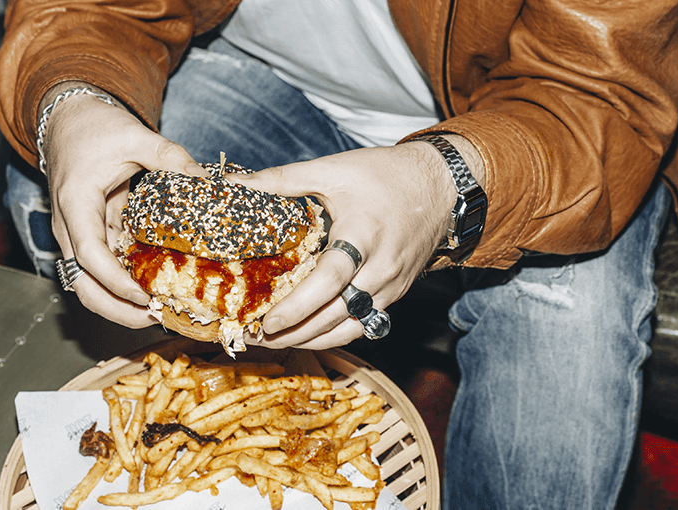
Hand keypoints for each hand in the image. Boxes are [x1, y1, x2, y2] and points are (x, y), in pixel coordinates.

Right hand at [41, 83, 205, 326]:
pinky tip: (157, 291)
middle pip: (82, 286)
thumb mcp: (134, 136)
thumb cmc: (94, 126)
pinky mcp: (92, 237)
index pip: (90, 257)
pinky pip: (104, 271)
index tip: (145, 296)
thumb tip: (209, 182)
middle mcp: (70, 228)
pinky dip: (125, 286)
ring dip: (121, 304)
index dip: (116, 283)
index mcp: (76, 205)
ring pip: (90, 285)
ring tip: (162, 312)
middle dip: (117, 310)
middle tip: (156, 318)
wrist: (67, 120)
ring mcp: (79, 237)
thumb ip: (171, 158)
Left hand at [229, 139, 476, 348]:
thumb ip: (282, 179)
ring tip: (275, 342)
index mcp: (362, 237)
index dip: (296, 306)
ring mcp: (390, 286)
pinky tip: (307, 334)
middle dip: (294, 333)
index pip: (328, 282)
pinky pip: (363, 324)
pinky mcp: (395, 294)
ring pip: (349, 329)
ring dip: (311, 340)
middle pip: (335, 315)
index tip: (267, 321)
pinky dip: (333, 334)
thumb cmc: (386, 174)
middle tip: (256, 337)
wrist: (441, 186)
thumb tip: (235, 183)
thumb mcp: (331, 170)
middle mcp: (379, 269)